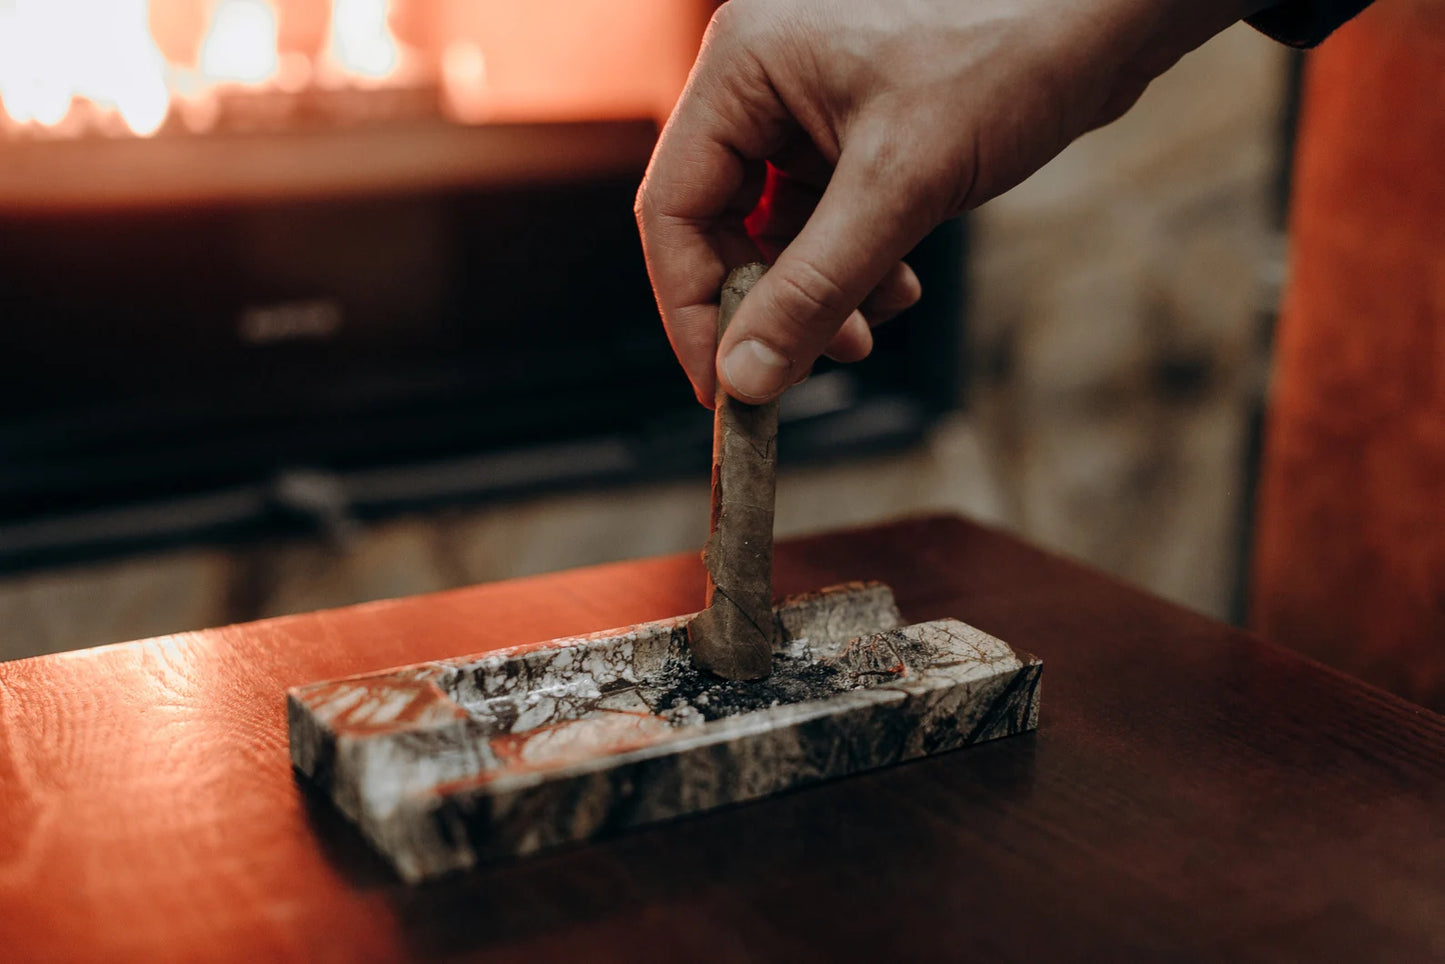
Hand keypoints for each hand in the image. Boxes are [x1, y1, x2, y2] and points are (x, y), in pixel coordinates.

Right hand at [635, 0, 1261, 404]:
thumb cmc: (1009, 58)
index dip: (691, 308)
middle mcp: (763, 81)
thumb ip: (813, 290)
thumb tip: (744, 379)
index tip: (726, 386)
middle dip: (767, 304)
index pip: (672, 207)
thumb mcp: (900, 188)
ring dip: (818, 294)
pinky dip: (854, 267)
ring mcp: (809, 105)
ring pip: (776, 233)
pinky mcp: (857, 129)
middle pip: (719, 225)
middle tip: (804, 366)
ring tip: (871, 329)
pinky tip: (901, 287)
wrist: (1109, 17)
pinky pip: (825, 220)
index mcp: (743, 66)